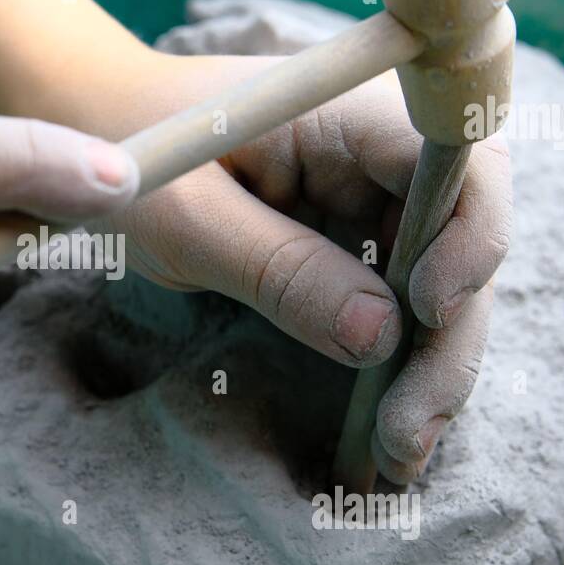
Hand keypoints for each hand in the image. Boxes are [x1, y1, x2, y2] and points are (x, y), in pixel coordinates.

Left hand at [98, 53, 511, 481]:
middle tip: (409, 432)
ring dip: (431, 366)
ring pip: (440, 281)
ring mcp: (369, 198)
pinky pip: (397, 301)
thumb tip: (381, 337)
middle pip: (462, 237)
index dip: (469, 235)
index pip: (454, 159)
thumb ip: (279, 269)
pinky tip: (386, 430)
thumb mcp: (187, 217)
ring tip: (399, 453)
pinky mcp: (352, 240)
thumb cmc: (129, 154)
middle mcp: (378, 150)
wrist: (94, 134)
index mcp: (345, 111)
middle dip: (450, 337)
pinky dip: (397, 364)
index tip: (431, 311)